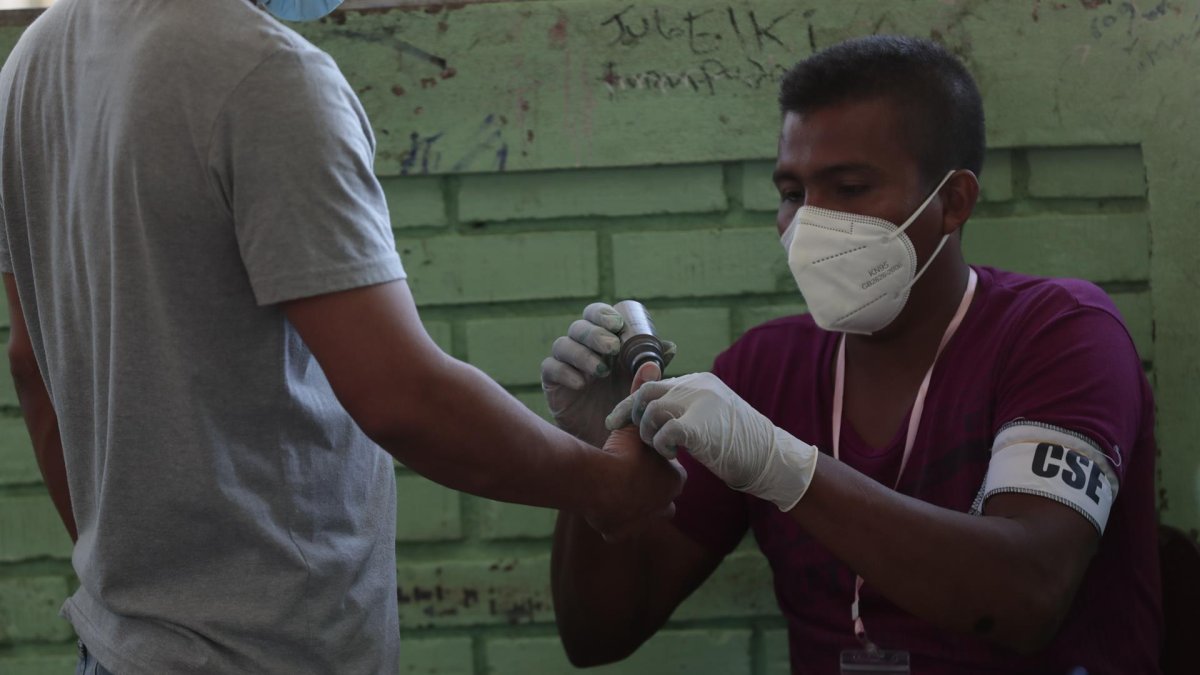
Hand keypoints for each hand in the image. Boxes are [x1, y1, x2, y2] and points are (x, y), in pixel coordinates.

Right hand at [541, 303, 675, 446]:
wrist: (608, 441)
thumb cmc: (627, 407)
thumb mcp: (642, 386)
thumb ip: (653, 367)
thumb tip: (670, 347)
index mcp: (604, 341)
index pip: (596, 315)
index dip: (603, 314)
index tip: (618, 325)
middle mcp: (583, 348)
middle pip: (579, 327)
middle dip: (595, 334)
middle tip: (613, 348)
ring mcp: (565, 364)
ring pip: (563, 345)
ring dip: (582, 354)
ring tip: (601, 371)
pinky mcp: (552, 383)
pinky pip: (550, 368)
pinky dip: (565, 372)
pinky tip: (580, 384)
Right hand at [584, 426, 686, 540]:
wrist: (600, 482)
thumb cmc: (623, 453)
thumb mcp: (634, 429)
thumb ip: (641, 420)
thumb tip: (641, 396)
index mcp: (675, 480)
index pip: (675, 471)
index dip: (659, 463)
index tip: (644, 456)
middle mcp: (665, 505)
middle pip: (664, 498)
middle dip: (652, 489)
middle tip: (632, 475)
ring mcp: (643, 523)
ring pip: (645, 517)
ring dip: (635, 507)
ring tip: (617, 492)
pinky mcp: (619, 534)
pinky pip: (617, 527)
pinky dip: (610, 519)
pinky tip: (599, 505)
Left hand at [605, 373, 817, 511]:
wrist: (770, 457)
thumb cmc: (739, 443)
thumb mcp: (710, 417)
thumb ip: (685, 408)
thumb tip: (654, 413)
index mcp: (699, 381)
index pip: (654, 383)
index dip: (630, 402)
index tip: (616, 420)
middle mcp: (697, 386)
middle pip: (646, 391)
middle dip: (628, 412)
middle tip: (621, 431)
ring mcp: (700, 403)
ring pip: (651, 410)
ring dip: (647, 433)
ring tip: (661, 448)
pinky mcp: (700, 426)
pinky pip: (663, 431)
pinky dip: (661, 445)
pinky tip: (673, 454)